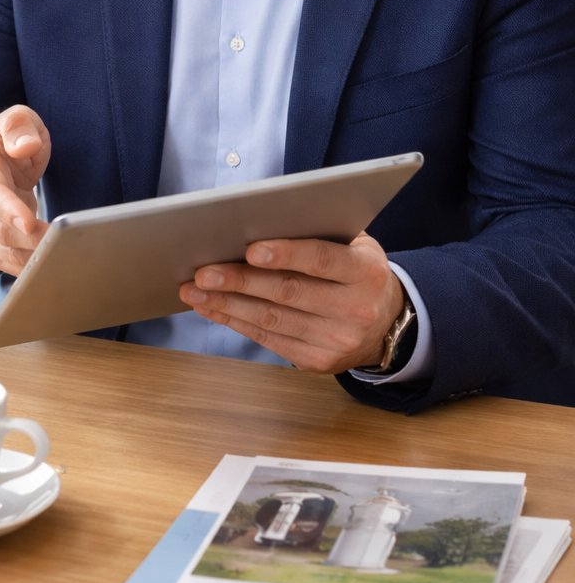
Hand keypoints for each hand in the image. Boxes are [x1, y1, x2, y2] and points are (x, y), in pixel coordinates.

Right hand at [0, 105, 50, 275]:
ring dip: (32, 258)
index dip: (8, 210)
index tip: (29, 224)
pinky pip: (6, 264)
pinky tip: (50, 266)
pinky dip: (28, 268)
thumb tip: (24, 145)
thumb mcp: (11, 121)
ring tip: (62, 256)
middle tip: (63, 242)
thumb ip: (18, 126)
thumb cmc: (2, 143)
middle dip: (31, 240)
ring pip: (3, 251)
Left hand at [178, 232, 403, 373]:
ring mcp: (337, 340)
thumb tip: (259, 221)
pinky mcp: (318, 362)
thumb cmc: (358, 272)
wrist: (387, 324)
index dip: (286, 255)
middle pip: (289, 293)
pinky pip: (269, 340)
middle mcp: (355, 309)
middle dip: (240, 281)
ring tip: (194, 290)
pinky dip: (235, 322)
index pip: (322, 260)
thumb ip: (318, 233)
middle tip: (203, 271)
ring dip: (227, 304)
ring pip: (272, 320)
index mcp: (366, 272)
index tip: (250, 249)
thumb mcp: (356, 246)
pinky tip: (212, 308)